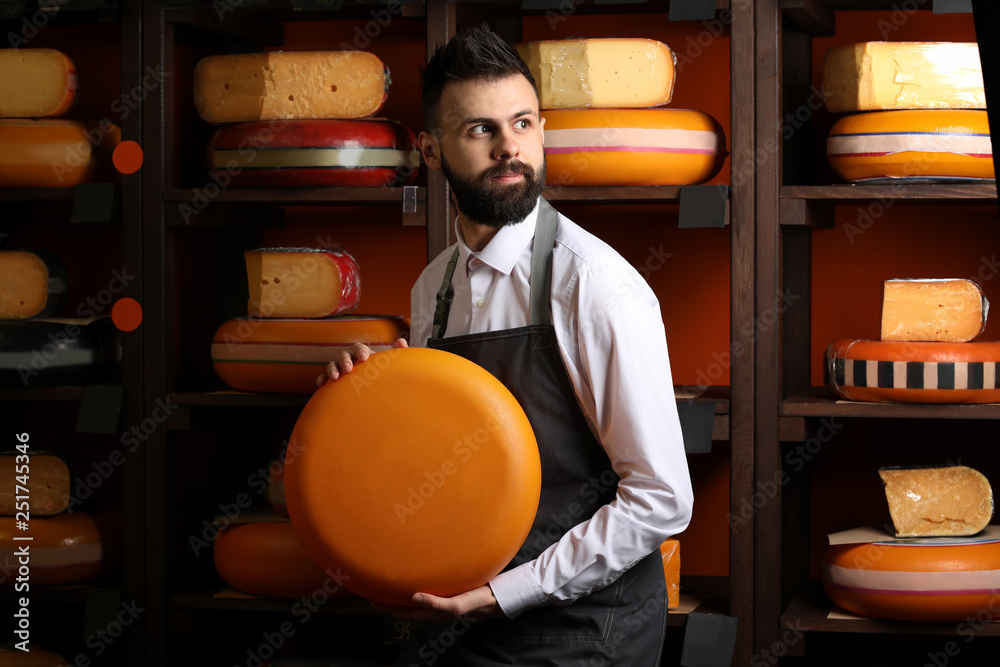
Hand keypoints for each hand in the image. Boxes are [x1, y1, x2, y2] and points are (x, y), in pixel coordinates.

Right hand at [317, 338, 407, 385]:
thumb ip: (397, 353)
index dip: (361, 351)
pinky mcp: (334, 380)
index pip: (360, 348)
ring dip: (333, 368)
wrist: (376, 388)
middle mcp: (351, 359)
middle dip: (346, 360)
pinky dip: (322, 379)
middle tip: (349, 368)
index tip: (365, 358)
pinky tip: (322, 384)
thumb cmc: (383, 373)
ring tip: (336, 377)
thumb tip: (401, 341)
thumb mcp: (392, 363)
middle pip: (345, 355)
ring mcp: (341, 369)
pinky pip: (324, 377)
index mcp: (363, 354)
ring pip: (333, 364)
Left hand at [371, 585, 502, 622]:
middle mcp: (436, 609)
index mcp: (434, 613)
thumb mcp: (458, 604)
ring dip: (402, 596)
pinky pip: (427, 593)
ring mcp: (442, 602)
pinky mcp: (449, 593)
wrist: (498, 598)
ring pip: (416, 601)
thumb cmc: (478, 601)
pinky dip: (417, 590)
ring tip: (391, 586)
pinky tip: (417, 580)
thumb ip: (437, 604)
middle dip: (391, 603)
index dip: (388, 608)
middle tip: (376, 591)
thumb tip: (413, 597)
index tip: (372, 600)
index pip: (405, 612)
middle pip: (407, 608)